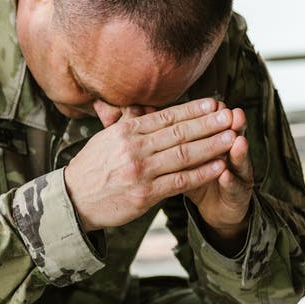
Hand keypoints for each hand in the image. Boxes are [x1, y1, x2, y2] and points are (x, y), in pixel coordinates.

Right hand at [63, 98, 236, 230]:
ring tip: (232, 137)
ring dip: (211, 145)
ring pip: (184, 155)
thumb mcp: (105, 139)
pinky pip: (180, 181)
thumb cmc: (91, 169)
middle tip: (231, 115)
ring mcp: (140, 171)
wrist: (72, 201)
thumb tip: (144, 108)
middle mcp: (134, 148)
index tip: (213, 102)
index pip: (166, 116)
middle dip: (209, 123)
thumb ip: (128, 125)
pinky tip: (219, 166)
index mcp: (125, 132)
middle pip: (179, 133)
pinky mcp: (145, 194)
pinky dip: (202, 173)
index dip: (193, 109)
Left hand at [183, 102, 253, 252]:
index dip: (211, 118)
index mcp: (217, 142)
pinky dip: (230, 181)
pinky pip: (235, 187)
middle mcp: (231, 155)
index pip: (212, 128)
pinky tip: (225, 174)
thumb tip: (149, 114)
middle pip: (230, 137)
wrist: (218, 208)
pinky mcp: (240, 194)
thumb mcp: (181, 158)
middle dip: (227, 127)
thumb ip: (173, 139)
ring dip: (237, 151)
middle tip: (231, 114)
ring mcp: (239, 175)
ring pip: (237, 160)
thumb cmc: (191, 179)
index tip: (211, 103)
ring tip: (237, 140)